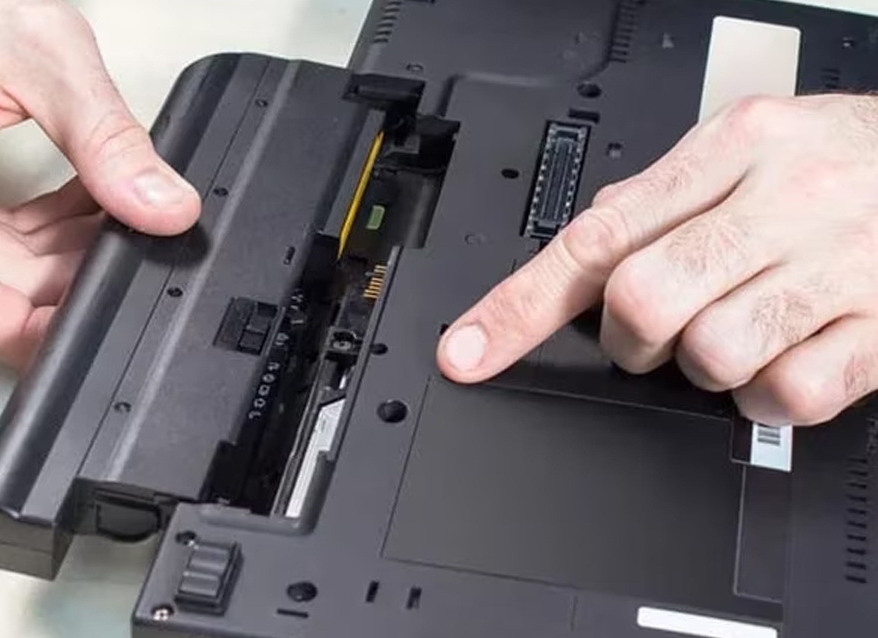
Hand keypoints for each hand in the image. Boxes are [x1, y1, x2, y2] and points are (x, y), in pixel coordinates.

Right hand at [0, 0, 199, 369]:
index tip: (83, 332)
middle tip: (129, 252)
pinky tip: (93, 197)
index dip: (20, 331)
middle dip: (67, 279)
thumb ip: (107, 139)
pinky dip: (51, 224)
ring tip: (120, 214)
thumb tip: (164, 208)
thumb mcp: (44, 57)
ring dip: (67, 251)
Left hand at [437, 94, 877, 426]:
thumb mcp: (749, 146)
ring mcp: (835, 267)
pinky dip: (765, 395)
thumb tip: (588, 249)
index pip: (597, 236)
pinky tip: (781, 356)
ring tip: (733, 332)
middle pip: (642, 301)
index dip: (520, 305)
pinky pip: (786, 396)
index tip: (470, 352)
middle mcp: (781, 202)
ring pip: (711, 355)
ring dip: (703, 365)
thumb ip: (662, 195)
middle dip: (629, 337)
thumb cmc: (840, 160)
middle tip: (654, 329)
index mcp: (733, 148)